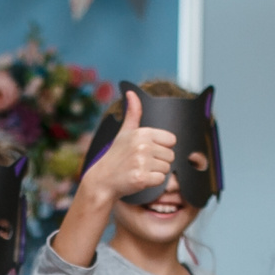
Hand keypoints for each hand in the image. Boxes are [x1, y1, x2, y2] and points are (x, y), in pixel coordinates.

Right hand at [75, 87, 173, 207]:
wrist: (102, 180)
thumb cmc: (116, 156)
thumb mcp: (124, 132)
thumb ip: (133, 113)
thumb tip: (131, 92)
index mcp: (142, 133)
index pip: (171, 140)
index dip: (161, 147)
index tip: (147, 151)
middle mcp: (143, 146)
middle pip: (171, 156)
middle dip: (159, 161)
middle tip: (142, 163)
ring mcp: (142, 162)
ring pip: (167, 168)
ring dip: (156, 172)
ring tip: (140, 170)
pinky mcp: (141, 178)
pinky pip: (161, 180)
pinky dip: (152, 182)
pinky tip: (139, 179)